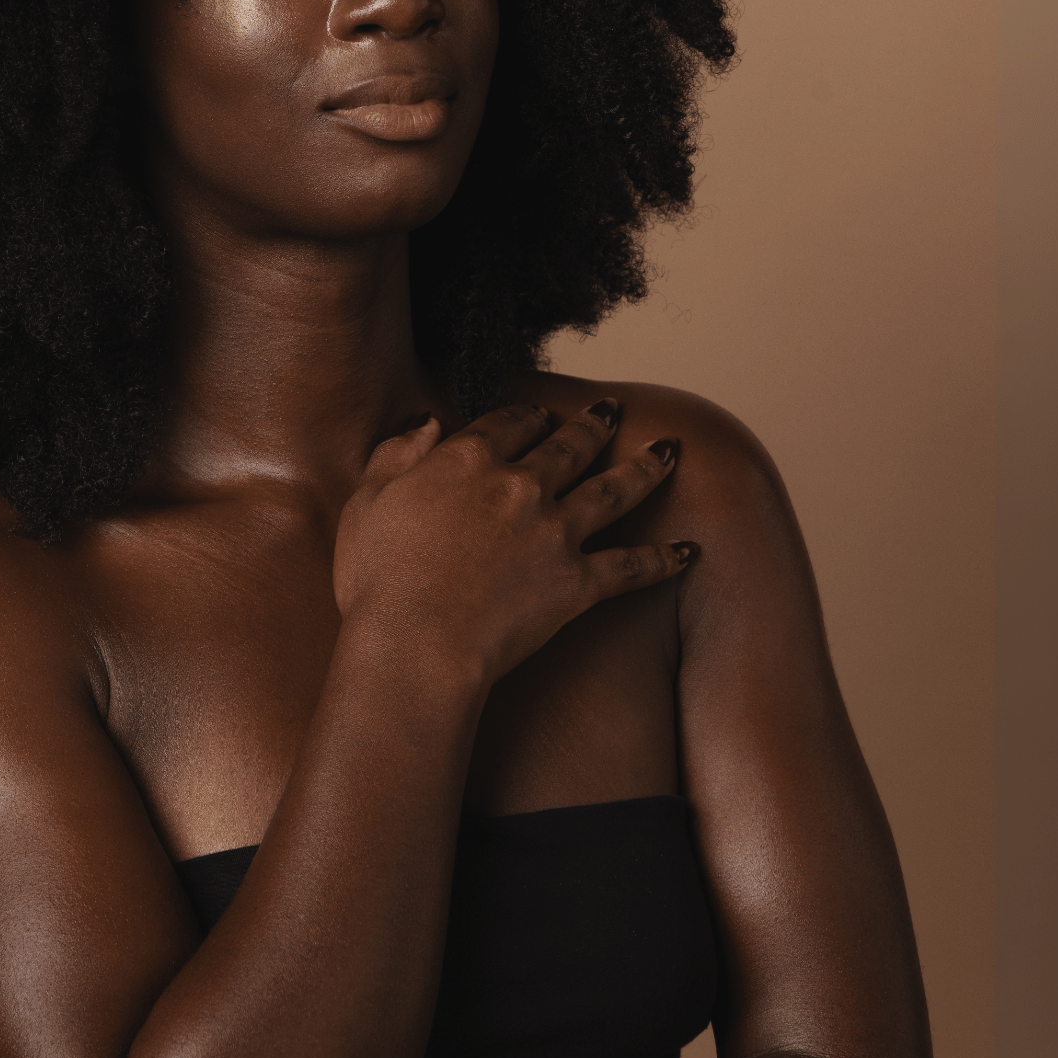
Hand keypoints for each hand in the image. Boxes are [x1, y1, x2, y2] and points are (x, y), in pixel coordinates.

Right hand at [333, 400, 689, 684]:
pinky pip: (630, 567)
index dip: (527, 415)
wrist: (415, 646)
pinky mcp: (577, 583)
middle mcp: (520, 485)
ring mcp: (555, 532)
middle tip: (612, 411)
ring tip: (668, 452)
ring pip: (612, 489)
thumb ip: (396, 455)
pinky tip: (690, 553)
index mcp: (467, 459)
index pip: (507, 422)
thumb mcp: (367, 502)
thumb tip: (426, 422)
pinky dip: (663, 560)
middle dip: (593, 425)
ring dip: (644, 468)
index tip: (538, 413)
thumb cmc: (377, 582)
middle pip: (568, 445)